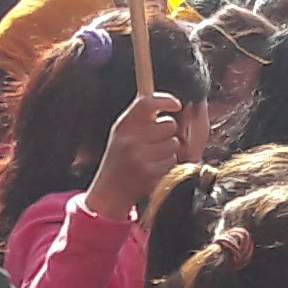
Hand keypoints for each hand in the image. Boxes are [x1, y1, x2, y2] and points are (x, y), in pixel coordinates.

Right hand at [82, 89, 187, 217]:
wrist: (110, 190)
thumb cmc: (119, 158)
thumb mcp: (121, 133)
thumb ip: (138, 116)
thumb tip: (157, 98)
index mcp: (123, 125)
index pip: (147, 103)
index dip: (165, 100)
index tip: (177, 104)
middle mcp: (130, 139)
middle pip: (168, 124)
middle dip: (167, 132)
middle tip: (156, 141)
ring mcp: (140, 156)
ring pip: (173, 143)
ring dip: (168, 150)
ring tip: (153, 156)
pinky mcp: (149, 172)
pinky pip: (172, 160)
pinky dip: (167, 164)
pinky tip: (153, 167)